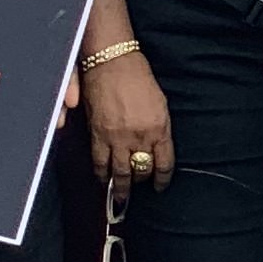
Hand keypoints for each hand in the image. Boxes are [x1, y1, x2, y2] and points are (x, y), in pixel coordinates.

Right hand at [82, 51, 176, 193]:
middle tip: (138, 190)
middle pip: (141, 171)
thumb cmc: (139, 79)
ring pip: (119, 172)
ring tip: (121, 198)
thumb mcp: (161, 105)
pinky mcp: (98, 134)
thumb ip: (159, 129)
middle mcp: (140, 137)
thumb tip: (156, 148)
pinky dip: (101, 174)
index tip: (160, 186)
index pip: (164, 164)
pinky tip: (103, 179)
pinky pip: (99, 162)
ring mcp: (117, 137)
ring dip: (120, 187)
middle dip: (140, 182)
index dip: (162, 179)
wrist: (113, 63)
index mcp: (159, 129)